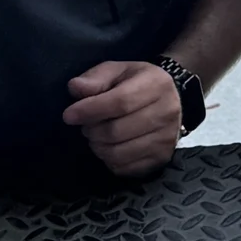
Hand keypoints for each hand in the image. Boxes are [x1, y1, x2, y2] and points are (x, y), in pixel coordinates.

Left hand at [63, 57, 186, 177]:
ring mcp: (167, 139)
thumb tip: (75, 88)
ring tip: (97, 136)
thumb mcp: (117, 71)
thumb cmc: (137, 82)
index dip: (90, 110)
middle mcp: (167, 112)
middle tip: (87, 125)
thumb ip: (95, 78)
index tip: (69, 115)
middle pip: (117, 131)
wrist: (172, 98)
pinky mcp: (162, 158)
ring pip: (119, 153)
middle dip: (92, 131)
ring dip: (99, 147)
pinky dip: (110, 161)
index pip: (120, 102)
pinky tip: (110, 147)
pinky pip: (126, 169)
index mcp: (156, 84)